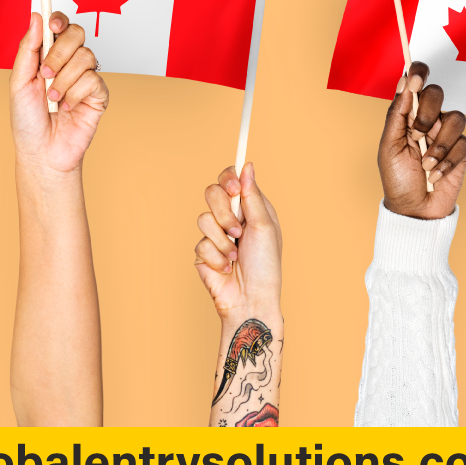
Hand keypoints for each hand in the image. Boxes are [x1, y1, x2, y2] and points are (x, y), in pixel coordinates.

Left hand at [10, 12, 107, 173]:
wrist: (41, 152)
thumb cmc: (27, 120)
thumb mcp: (19, 82)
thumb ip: (28, 49)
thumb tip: (36, 17)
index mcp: (48, 55)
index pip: (60, 26)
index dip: (59, 19)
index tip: (52, 26)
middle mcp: (69, 63)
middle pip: (77, 34)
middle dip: (59, 53)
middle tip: (45, 73)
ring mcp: (85, 78)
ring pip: (85, 57)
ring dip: (64, 79)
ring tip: (53, 98)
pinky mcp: (98, 95)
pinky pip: (93, 80)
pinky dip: (75, 94)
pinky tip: (67, 107)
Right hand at [193, 163, 282, 320]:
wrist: (250, 299)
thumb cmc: (265, 266)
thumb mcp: (264, 226)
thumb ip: (252, 196)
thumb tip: (247, 165)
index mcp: (250, 208)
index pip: (231, 180)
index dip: (228, 179)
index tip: (234, 190)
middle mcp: (232, 218)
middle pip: (211, 193)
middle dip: (224, 214)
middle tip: (237, 230)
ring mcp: (216, 234)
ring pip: (203, 219)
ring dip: (222, 241)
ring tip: (235, 255)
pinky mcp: (203, 252)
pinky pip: (200, 243)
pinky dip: (217, 257)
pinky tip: (227, 268)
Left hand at [379, 62, 465, 219]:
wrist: (413, 209)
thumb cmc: (397, 179)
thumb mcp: (389, 146)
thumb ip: (397, 115)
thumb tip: (404, 84)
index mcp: (408, 115)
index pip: (416, 83)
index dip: (418, 72)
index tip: (415, 76)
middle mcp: (428, 120)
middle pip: (438, 94)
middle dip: (426, 115)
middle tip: (415, 137)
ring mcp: (446, 134)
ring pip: (456, 118)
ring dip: (438, 144)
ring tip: (425, 164)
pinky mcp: (461, 151)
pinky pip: (463, 143)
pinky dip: (447, 161)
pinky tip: (435, 174)